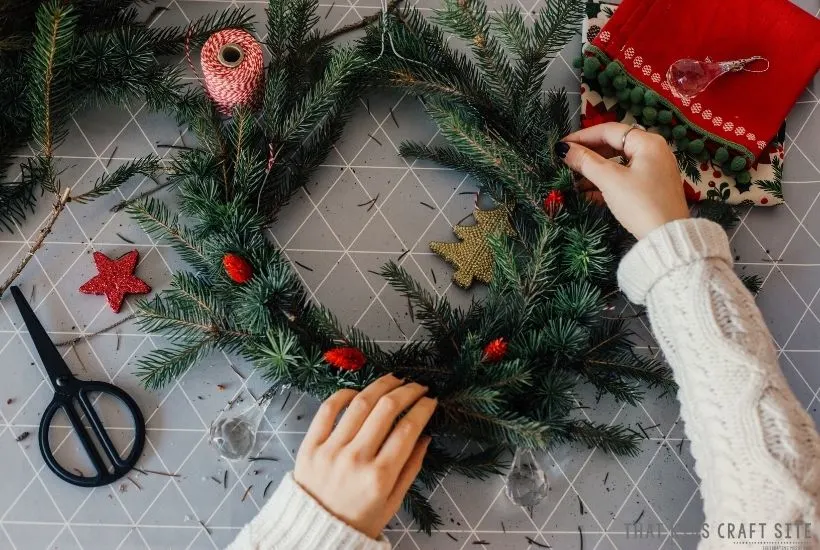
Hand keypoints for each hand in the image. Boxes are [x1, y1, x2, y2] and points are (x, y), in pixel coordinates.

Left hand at [293, 375, 435, 538]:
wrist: (315, 532)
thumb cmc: (359, 520)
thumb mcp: (393, 502)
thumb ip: (411, 468)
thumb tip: (425, 434)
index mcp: (380, 477)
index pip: (408, 429)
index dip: (423, 408)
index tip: (431, 400)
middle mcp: (356, 459)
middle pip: (386, 409)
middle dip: (407, 391)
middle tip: (418, 386)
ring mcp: (330, 449)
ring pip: (359, 403)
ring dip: (381, 385)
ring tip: (394, 379)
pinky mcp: (310, 445)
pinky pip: (327, 409)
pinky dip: (344, 394)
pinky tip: (359, 391)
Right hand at [556, 122, 688, 239]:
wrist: (667, 238)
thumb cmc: (640, 203)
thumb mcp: (610, 180)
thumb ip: (585, 162)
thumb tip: (564, 149)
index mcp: (647, 143)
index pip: (609, 131)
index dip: (583, 136)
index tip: (562, 145)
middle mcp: (654, 151)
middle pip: (614, 145)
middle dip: (589, 154)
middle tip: (567, 161)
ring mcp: (654, 170)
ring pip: (618, 163)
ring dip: (595, 170)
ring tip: (573, 178)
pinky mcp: (652, 188)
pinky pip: (624, 178)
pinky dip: (606, 182)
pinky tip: (587, 192)